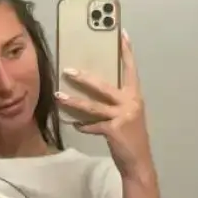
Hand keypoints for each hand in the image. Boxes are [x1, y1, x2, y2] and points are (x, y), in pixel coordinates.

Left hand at [55, 30, 154, 177]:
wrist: (138, 162)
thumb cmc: (131, 137)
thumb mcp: (128, 115)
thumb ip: (116, 103)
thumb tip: (93, 91)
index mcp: (135, 96)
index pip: (131, 70)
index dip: (127, 52)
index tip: (122, 34)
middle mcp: (130, 103)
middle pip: (103, 86)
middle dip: (84, 78)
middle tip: (67, 69)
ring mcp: (122, 116)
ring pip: (92, 106)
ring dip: (73, 101)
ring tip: (59, 95)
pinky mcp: (113, 130)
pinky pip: (92, 125)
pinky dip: (82, 125)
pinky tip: (74, 124)